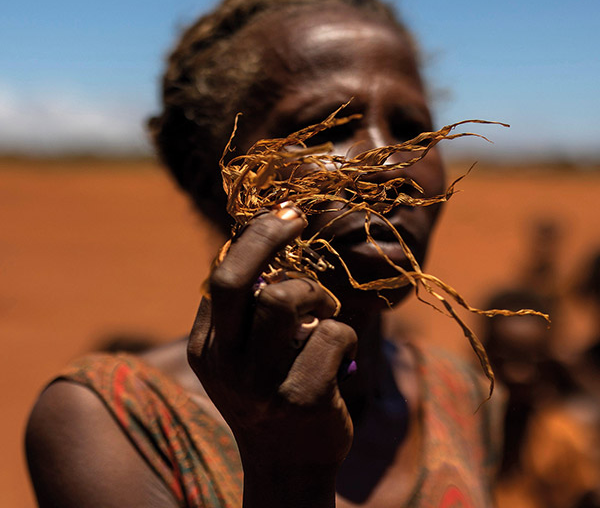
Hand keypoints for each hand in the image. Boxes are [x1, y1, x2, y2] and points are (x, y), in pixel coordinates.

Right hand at [188, 206, 356, 504]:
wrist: (289, 464)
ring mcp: (261, 385)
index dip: (254, 238)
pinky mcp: (303, 398)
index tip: (283, 216)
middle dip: (269, 236)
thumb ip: (245, 310)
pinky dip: (344, 331)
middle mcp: (226, 364)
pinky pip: (332, 333)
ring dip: (316, 294)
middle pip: (238, 279)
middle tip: (296, 218)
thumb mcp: (243, 354)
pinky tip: (341, 351)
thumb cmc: (270, 391)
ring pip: (286, 300)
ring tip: (324, 309)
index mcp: (208, 347)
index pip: (222, 276)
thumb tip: (263, 240)